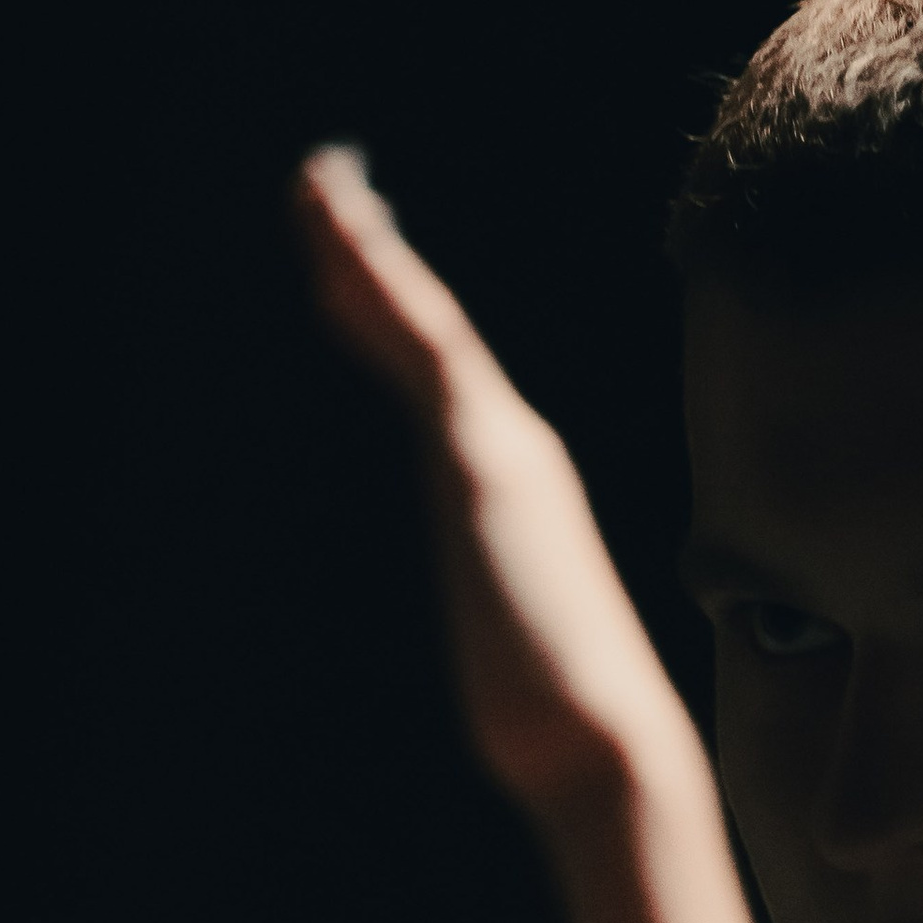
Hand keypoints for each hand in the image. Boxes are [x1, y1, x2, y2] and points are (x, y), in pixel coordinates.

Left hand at [294, 148, 698, 825]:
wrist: (605, 742)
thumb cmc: (564, 722)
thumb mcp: (507, 650)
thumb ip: (497, 618)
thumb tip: (501, 654)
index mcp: (511, 481)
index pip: (435, 373)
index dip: (386, 306)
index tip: (342, 254)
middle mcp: (511, 445)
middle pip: (422, 326)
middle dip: (365, 252)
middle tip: (317, 179)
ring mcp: (502, 446)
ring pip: (422, 320)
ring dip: (365, 250)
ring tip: (316, 186)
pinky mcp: (490, 460)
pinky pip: (432, 350)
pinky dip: (393, 291)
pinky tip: (348, 250)